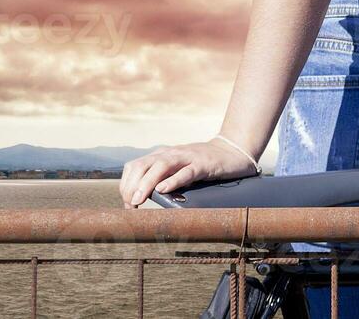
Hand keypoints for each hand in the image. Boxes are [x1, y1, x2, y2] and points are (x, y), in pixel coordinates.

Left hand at [118, 139, 258, 207]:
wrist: (232, 152)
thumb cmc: (202, 165)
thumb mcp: (177, 169)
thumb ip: (161, 179)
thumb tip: (139, 201)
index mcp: (161, 155)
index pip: (134, 166)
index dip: (126, 186)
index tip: (127, 205)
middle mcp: (170, 154)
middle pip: (142, 165)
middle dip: (131, 186)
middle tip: (131, 206)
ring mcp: (187, 157)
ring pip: (160, 166)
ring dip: (146, 183)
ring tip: (138, 200)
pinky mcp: (203, 164)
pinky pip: (186, 172)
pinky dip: (173, 180)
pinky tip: (163, 190)